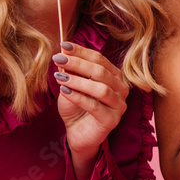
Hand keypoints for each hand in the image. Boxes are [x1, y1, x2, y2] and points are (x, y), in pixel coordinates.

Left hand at [52, 42, 129, 160]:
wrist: (77, 133)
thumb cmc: (76, 107)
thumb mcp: (71, 85)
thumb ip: (71, 72)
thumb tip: (64, 53)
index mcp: (114, 76)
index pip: (99, 59)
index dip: (82, 51)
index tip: (64, 46)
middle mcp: (121, 89)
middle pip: (101, 72)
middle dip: (78, 63)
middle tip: (58, 58)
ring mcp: (119, 105)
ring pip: (101, 89)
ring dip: (78, 81)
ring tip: (59, 76)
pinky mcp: (112, 120)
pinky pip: (95, 105)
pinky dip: (78, 96)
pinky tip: (64, 90)